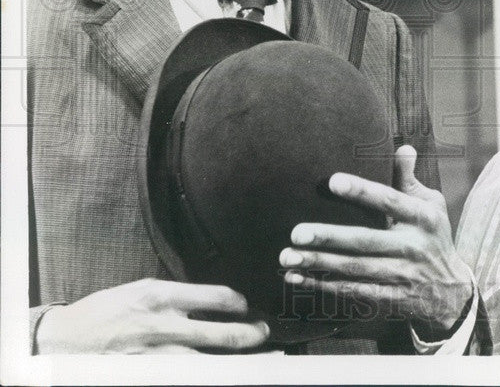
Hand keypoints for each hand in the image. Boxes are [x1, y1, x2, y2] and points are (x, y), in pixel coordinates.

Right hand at [34, 279, 269, 352]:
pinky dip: (214, 374)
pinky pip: (191, 377)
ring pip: (214, 364)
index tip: (247, 306)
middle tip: (266, 333)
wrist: (65, 341)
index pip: (218, 298)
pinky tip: (230, 373)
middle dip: (253, 335)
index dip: (240, 303)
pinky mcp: (151, 375)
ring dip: (244, 362)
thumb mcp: (141, 289)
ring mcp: (160, 356)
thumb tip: (213, 301)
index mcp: (163, 296)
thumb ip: (177, 295)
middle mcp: (166, 326)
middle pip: (224, 335)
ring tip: (267, 358)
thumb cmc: (105, 311)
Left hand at [280, 145, 472, 335]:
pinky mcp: (389, 297)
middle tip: (297, 233)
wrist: (450, 291)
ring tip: (287, 256)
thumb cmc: (433, 237)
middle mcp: (412, 246)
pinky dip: (323, 285)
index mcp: (422, 218)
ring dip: (319, 263)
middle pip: (365, 240)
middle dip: (329, 237)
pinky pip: (352, 291)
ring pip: (354, 268)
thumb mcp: (432, 205)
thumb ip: (410, 179)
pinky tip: (297, 277)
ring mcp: (400, 275)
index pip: (390, 201)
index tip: (332, 181)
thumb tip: (402, 147)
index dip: (362, 191)